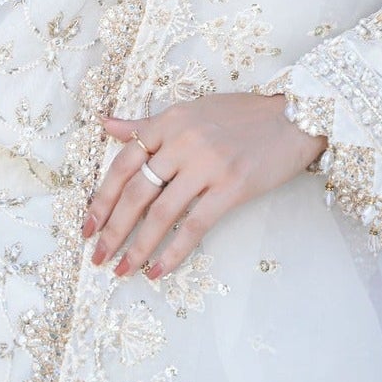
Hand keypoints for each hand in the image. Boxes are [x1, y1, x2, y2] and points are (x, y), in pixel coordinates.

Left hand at [83, 94, 327, 280]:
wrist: (294, 118)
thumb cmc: (242, 115)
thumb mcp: (190, 110)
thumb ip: (147, 123)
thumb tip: (106, 125)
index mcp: (169, 122)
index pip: (123, 163)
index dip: (101, 197)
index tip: (87, 224)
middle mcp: (182, 142)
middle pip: (136, 192)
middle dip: (112, 229)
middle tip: (97, 256)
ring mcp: (207, 165)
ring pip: (161, 213)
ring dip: (137, 247)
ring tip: (123, 269)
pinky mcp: (232, 188)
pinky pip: (195, 226)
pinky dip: (173, 252)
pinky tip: (159, 270)